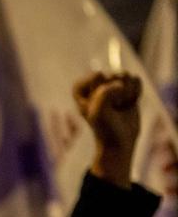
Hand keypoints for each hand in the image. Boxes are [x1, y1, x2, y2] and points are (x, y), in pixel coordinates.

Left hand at [73, 71, 141, 187]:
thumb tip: (122, 83)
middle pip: (113, 75)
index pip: (97, 76)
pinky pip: (136, 80)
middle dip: (117, 93)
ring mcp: (111, 84)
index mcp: (80, 88)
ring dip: (127, 93)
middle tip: (113, 108)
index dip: (102, 92)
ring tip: (120, 106)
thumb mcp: (99, 111)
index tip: (100, 107)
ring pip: (126, 75)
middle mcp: (95, 84)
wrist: (119, 141)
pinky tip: (129, 103)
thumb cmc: (105, 127)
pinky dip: (136, 92)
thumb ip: (105, 93)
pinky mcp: (126, 87)